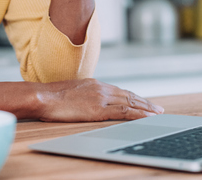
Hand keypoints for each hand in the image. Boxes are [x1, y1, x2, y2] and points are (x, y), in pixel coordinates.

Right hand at [36, 78, 163, 121]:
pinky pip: (124, 111)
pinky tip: (146, 117)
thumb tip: (86, 101)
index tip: (144, 102)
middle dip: (145, 102)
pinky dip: (138, 114)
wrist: (43, 96)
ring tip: (157, 114)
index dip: (134, 97)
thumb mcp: (71, 92)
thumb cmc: (51, 97)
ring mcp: (101, 98)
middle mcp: (101, 89)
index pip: (119, 91)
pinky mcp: (99, 109)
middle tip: (158, 109)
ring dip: (146, 108)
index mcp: (94, 84)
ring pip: (130, 102)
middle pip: (128, 95)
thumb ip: (83, 95)